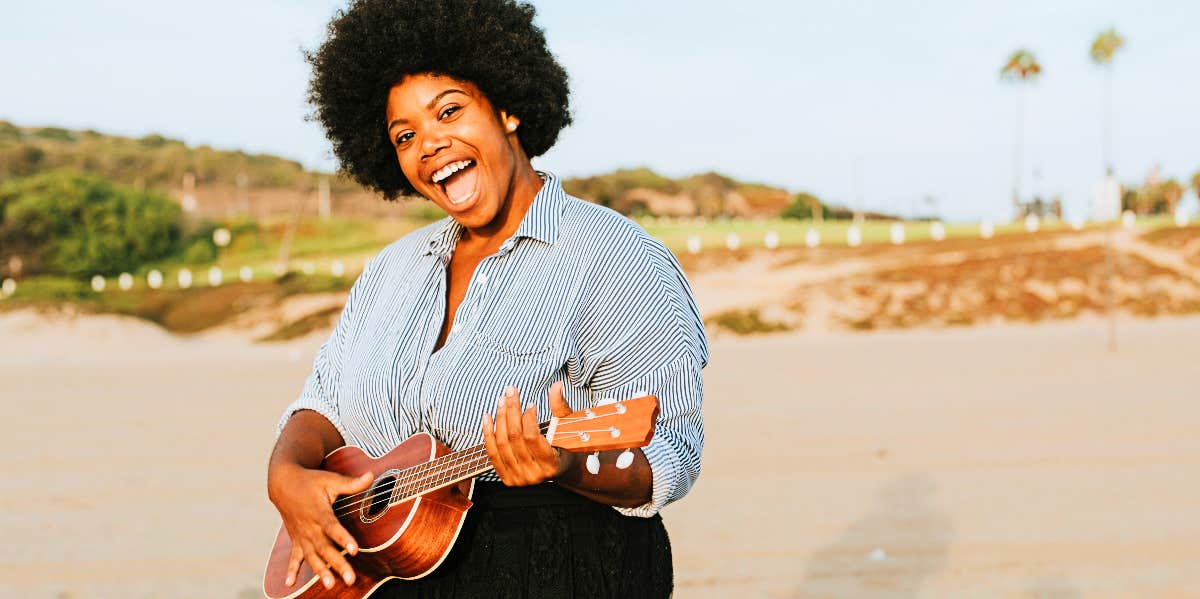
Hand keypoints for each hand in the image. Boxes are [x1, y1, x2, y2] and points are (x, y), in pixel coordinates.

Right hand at [267, 463, 372, 589]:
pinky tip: (289, 584)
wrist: (283, 483)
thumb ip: (351, 483)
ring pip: (312, 556)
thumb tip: (371, 475)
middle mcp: (309, 527)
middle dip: (338, 564)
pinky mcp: (296, 540)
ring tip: (330, 584)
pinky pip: (293, 557)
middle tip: (350, 578)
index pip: (332, 527)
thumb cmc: (310, 481)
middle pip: (325, 548)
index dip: (343, 538)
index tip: (355, 550)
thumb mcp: (330, 479)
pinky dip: (291, 570)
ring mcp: (301, 535)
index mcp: (318, 511)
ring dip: (320, 571)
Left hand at [482, 381, 574, 485]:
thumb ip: (560, 408)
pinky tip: (487, 417)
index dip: (529, 417)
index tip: (531, 404)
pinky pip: (492, 453)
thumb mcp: (567, 428)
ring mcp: (518, 479)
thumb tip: (556, 386)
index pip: (532, 437)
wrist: (559, 471)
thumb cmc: (565, 447)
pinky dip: (488, 434)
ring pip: (502, 443)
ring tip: (501, 401)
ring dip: (499, 418)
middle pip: (515, 438)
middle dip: (511, 411)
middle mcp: (533, 475)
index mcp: (551, 465)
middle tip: (510, 392)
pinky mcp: (507, 478)